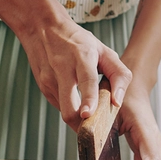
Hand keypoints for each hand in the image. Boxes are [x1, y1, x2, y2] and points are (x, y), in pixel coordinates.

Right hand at [17, 0, 131, 129]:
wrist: (42, 27)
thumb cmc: (77, 40)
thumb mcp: (104, 50)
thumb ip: (118, 74)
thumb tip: (117, 102)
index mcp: (81, 56)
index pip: (86, 80)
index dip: (88, 99)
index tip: (88, 114)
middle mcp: (63, 68)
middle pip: (69, 106)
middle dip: (81, 124)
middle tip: (96, 132)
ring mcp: (49, 79)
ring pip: (63, 111)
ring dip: (78, 120)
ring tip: (91, 117)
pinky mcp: (43, 87)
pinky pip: (60, 107)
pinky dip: (71, 110)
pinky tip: (77, 103)